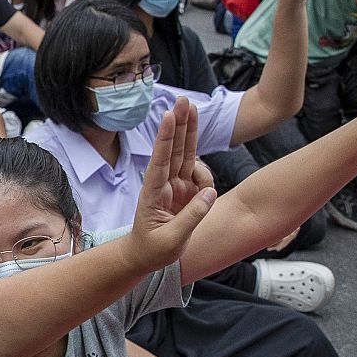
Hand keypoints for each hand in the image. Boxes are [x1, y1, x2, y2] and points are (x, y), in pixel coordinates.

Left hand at [124, 100, 215, 271]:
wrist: (145, 256)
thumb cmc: (153, 249)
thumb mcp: (171, 239)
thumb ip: (192, 217)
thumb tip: (210, 194)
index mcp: (153, 192)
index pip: (161, 160)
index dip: (166, 137)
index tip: (169, 115)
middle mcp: (164, 184)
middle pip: (175, 148)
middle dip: (180, 124)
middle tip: (183, 100)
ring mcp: (176, 186)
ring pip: (188, 156)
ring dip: (192, 137)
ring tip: (194, 130)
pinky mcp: (187, 192)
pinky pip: (202, 178)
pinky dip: (207, 179)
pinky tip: (205, 193)